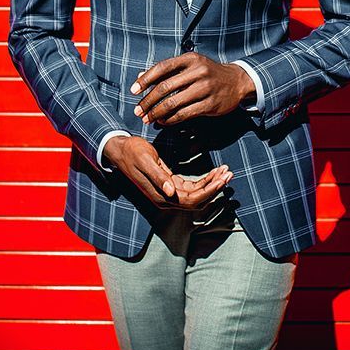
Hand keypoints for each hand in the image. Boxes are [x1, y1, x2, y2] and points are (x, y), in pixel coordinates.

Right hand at [103, 134, 231, 210]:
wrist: (120, 150)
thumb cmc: (132, 152)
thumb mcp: (146, 161)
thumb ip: (158, 178)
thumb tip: (171, 193)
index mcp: (161, 196)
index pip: (191, 199)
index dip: (208, 190)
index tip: (221, 178)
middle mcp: (166, 199)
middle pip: (197, 199)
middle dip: (214, 187)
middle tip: (228, 173)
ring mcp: (168, 193)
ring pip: (196, 194)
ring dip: (211, 184)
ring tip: (225, 171)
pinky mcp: (170, 185)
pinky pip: (191, 187)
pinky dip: (204, 180)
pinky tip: (214, 172)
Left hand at [131, 52, 255, 125]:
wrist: (237, 81)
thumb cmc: (208, 73)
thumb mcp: (189, 66)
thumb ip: (166, 71)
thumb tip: (140, 77)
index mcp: (190, 59)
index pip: (162, 67)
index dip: (145, 80)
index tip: (133, 91)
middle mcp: (198, 71)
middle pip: (165, 87)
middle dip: (148, 101)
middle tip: (138, 110)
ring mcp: (205, 88)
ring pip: (173, 103)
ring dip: (157, 113)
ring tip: (148, 119)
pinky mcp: (210, 104)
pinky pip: (184, 114)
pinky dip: (170, 120)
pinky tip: (163, 122)